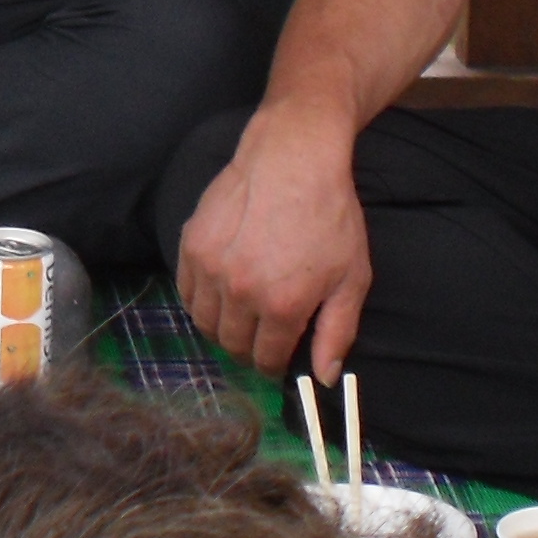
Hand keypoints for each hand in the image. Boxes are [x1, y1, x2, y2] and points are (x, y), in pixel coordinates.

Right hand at [176, 115, 372, 378]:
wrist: (293, 159)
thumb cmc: (330, 216)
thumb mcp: (351, 278)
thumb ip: (336, 332)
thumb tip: (323, 378)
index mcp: (282, 306)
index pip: (266, 358)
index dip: (274, 365)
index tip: (278, 359)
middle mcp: (239, 293)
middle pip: (232, 344)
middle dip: (248, 348)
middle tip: (261, 336)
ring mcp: (210, 268)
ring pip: (205, 322)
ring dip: (221, 328)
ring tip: (239, 317)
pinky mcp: (191, 245)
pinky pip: (186, 292)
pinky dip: (200, 301)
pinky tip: (219, 292)